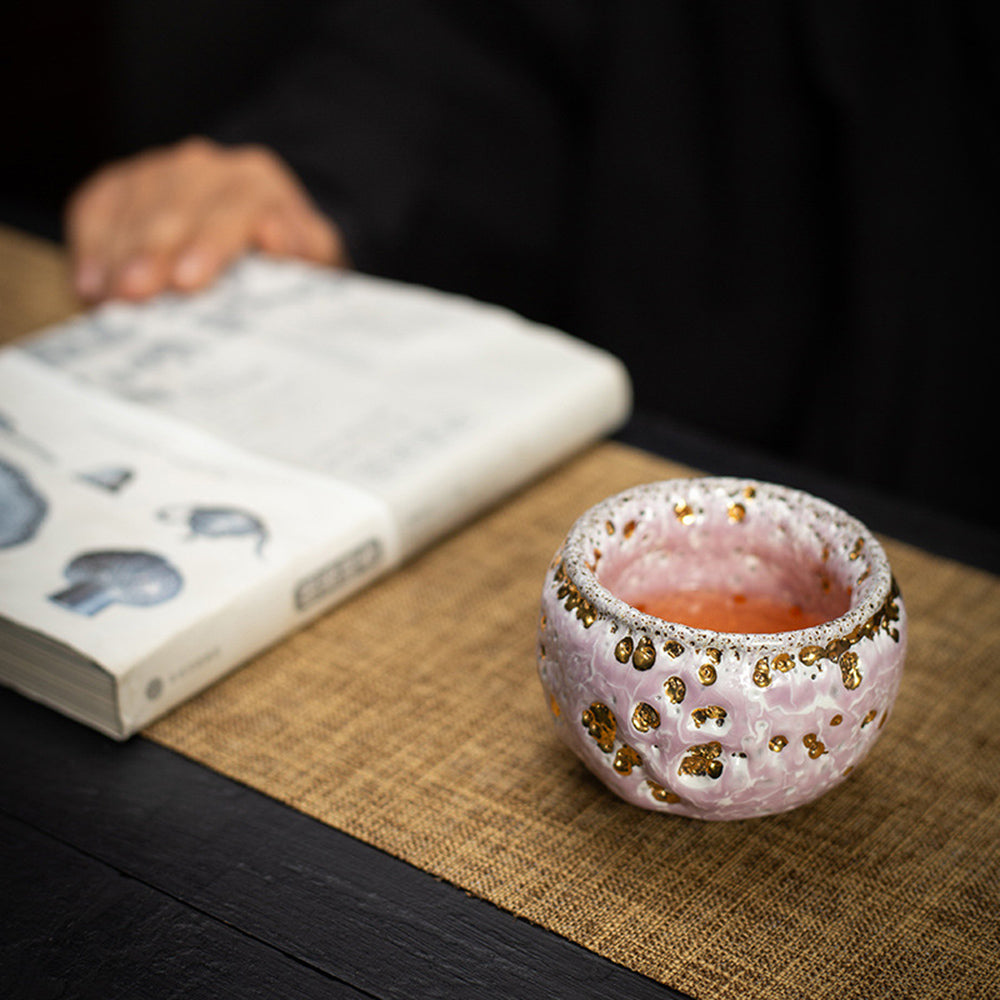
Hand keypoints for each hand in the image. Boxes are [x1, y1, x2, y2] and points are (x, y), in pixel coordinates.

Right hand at [65, 137, 347, 302]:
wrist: (263, 233)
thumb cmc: (289, 261)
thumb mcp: (313, 262)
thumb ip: (306, 253)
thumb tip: (274, 236)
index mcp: (260, 184)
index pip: (236, 208)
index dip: (209, 245)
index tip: (187, 283)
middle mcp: (210, 167)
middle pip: (177, 204)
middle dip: (152, 251)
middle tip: (133, 294)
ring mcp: (163, 170)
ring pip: (133, 202)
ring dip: (117, 251)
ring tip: (106, 297)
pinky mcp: (125, 183)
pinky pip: (99, 202)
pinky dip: (91, 242)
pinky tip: (88, 283)